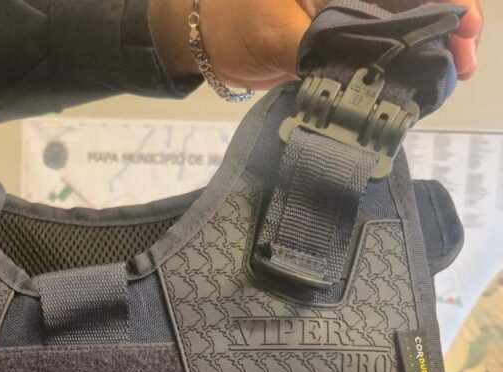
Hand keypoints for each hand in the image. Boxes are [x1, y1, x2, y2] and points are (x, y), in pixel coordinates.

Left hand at [150, 0, 483, 90]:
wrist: (196, 38)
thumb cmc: (228, 24)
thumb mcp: (280, 36)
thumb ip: (327, 49)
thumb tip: (371, 68)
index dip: (441, 0)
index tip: (464, 25)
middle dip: (444, 21)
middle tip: (463, 59)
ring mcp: (341, 2)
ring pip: (399, 14)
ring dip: (427, 40)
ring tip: (450, 69)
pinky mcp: (334, 26)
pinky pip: (377, 34)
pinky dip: (399, 53)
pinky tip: (416, 73)